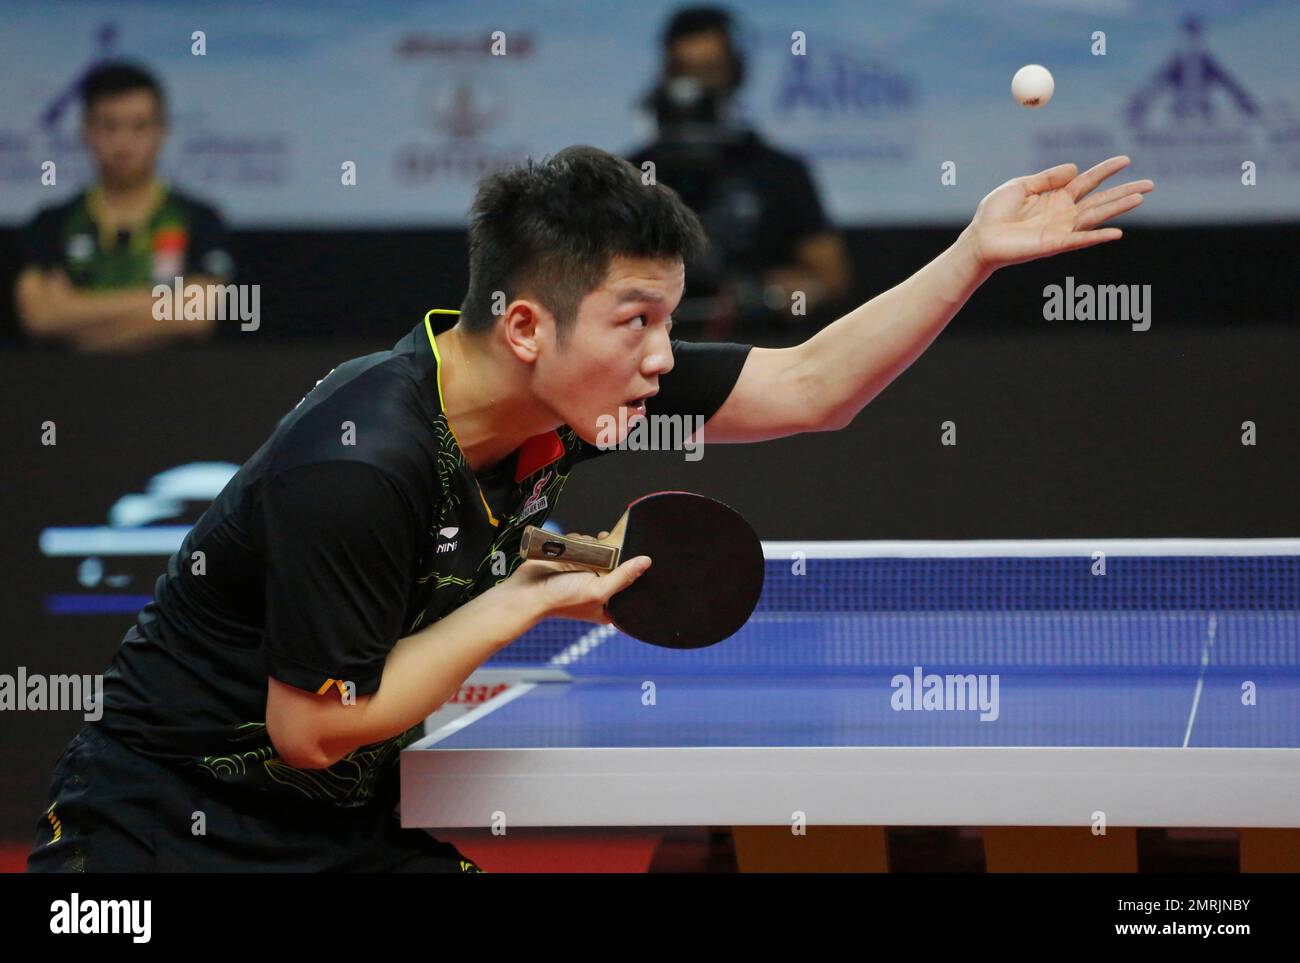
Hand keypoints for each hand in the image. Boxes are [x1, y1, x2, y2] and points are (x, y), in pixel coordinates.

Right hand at [505, 531, 651, 625]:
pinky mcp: (573, 559)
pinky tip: (573, 547)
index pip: (631, 586)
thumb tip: (646, 562)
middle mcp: (598, 588)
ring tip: (584, 552)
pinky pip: (585, 543)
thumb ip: (623, 576)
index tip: (639, 557)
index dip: (635, 572)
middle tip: (607, 550)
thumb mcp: (598, 590)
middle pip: (618, 564)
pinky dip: (580, 541)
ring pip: (601, 550)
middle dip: (614, 553)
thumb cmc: (561, 599)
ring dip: (594, 545)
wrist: (527, 592)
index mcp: (609, 604)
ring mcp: (585, 572)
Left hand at [966, 155, 1153, 270]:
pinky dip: (1098, 237)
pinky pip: (1080, 239)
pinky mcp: (1054, 244)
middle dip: (1125, 191)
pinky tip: (1117, 233)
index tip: (1126, 159)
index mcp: (1056, 196)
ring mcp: (1061, 229)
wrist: (980, 238)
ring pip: (1096, 216)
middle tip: (1151, 183)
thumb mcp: (1021, 185)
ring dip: (1119, 207)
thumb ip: (1048, 177)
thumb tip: (1075, 168)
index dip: (1106, 170)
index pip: (1088, 180)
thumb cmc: (995, 213)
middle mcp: (1063, 213)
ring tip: (1141, 197)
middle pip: (1101, 199)